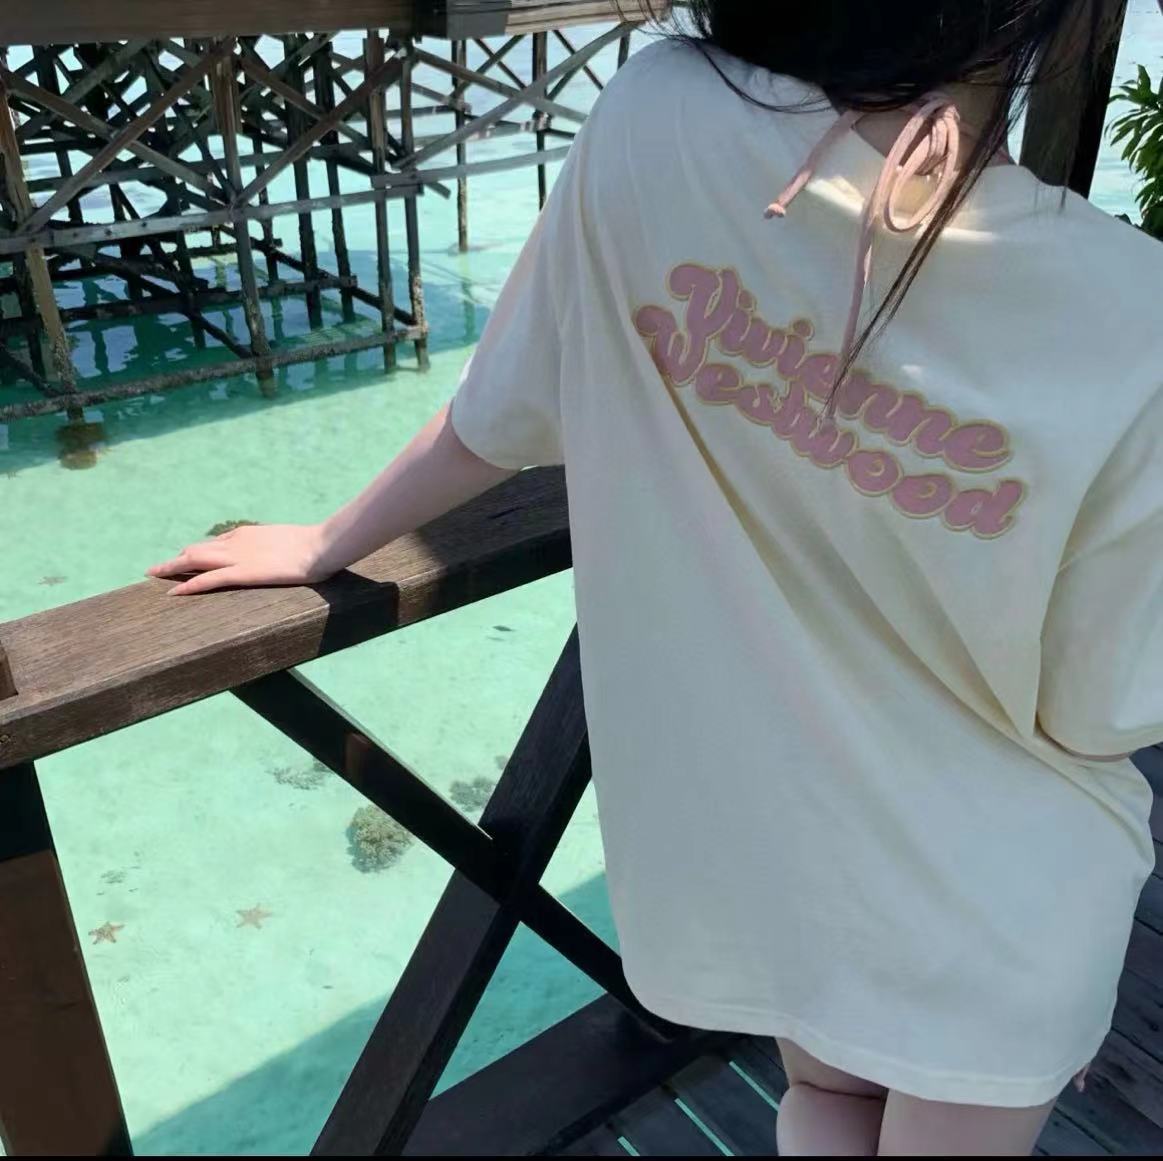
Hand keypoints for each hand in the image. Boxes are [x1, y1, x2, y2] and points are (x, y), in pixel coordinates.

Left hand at [147, 522, 340, 595]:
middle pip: (196, 549)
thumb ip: (274, 547)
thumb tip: (277, 554)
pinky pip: (207, 579)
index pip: (213, 543)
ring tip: (154, 575)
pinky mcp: (241, 573)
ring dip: (172, 567)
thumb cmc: (312, 546)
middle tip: (157, 569)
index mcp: (246, 534)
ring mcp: (236, 557)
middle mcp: (235, 542)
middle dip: (176, 559)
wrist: (319, 546)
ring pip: (194, 560)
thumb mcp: (287, 543)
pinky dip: (188, 585)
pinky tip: (173, 592)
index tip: (184, 559)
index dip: (196, 552)